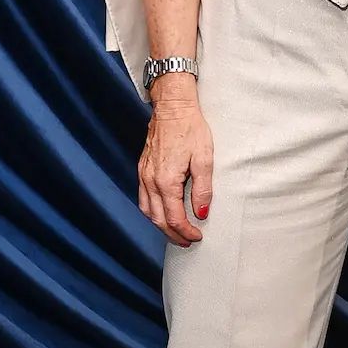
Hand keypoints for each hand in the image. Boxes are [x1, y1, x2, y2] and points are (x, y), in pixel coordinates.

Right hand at [138, 79, 212, 244]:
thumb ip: (203, 189)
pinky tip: (163, 211)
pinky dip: (152, 211)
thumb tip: (201, 213)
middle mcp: (150, 180)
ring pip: (147, 210)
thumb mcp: (204, 159)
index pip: (174, 217)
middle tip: (188, 240)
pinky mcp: (142, 168)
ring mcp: (143, 174)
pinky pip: (143, 197)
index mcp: (166, 180)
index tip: (198, 236)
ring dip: (160, 225)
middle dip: (173, 234)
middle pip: (157, 219)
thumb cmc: (190, 128)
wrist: (172, 107)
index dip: (186, 231)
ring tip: (176, 232)